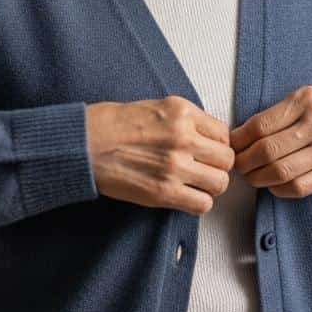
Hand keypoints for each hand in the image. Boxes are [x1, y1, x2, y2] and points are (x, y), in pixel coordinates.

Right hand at [84, 97, 234, 214]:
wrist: (85, 144)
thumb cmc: (114, 124)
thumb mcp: (157, 106)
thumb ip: (186, 120)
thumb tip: (207, 137)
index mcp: (183, 112)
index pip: (224, 134)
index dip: (218, 146)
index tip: (208, 152)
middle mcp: (184, 137)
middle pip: (227, 159)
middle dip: (218, 167)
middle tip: (204, 170)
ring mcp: (175, 165)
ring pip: (220, 183)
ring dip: (211, 186)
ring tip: (196, 185)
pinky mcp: (163, 192)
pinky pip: (202, 204)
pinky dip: (198, 203)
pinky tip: (185, 197)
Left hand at [229, 85, 311, 198]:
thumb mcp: (308, 98)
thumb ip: (279, 114)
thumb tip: (240, 136)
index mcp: (306, 100)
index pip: (261, 125)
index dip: (239, 140)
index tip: (231, 145)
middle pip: (267, 151)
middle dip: (244, 162)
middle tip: (237, 164)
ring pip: (281, 172)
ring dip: (258, 178)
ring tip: (251, 176)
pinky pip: (299, 187)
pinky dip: (279, 189)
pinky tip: (273, 184)